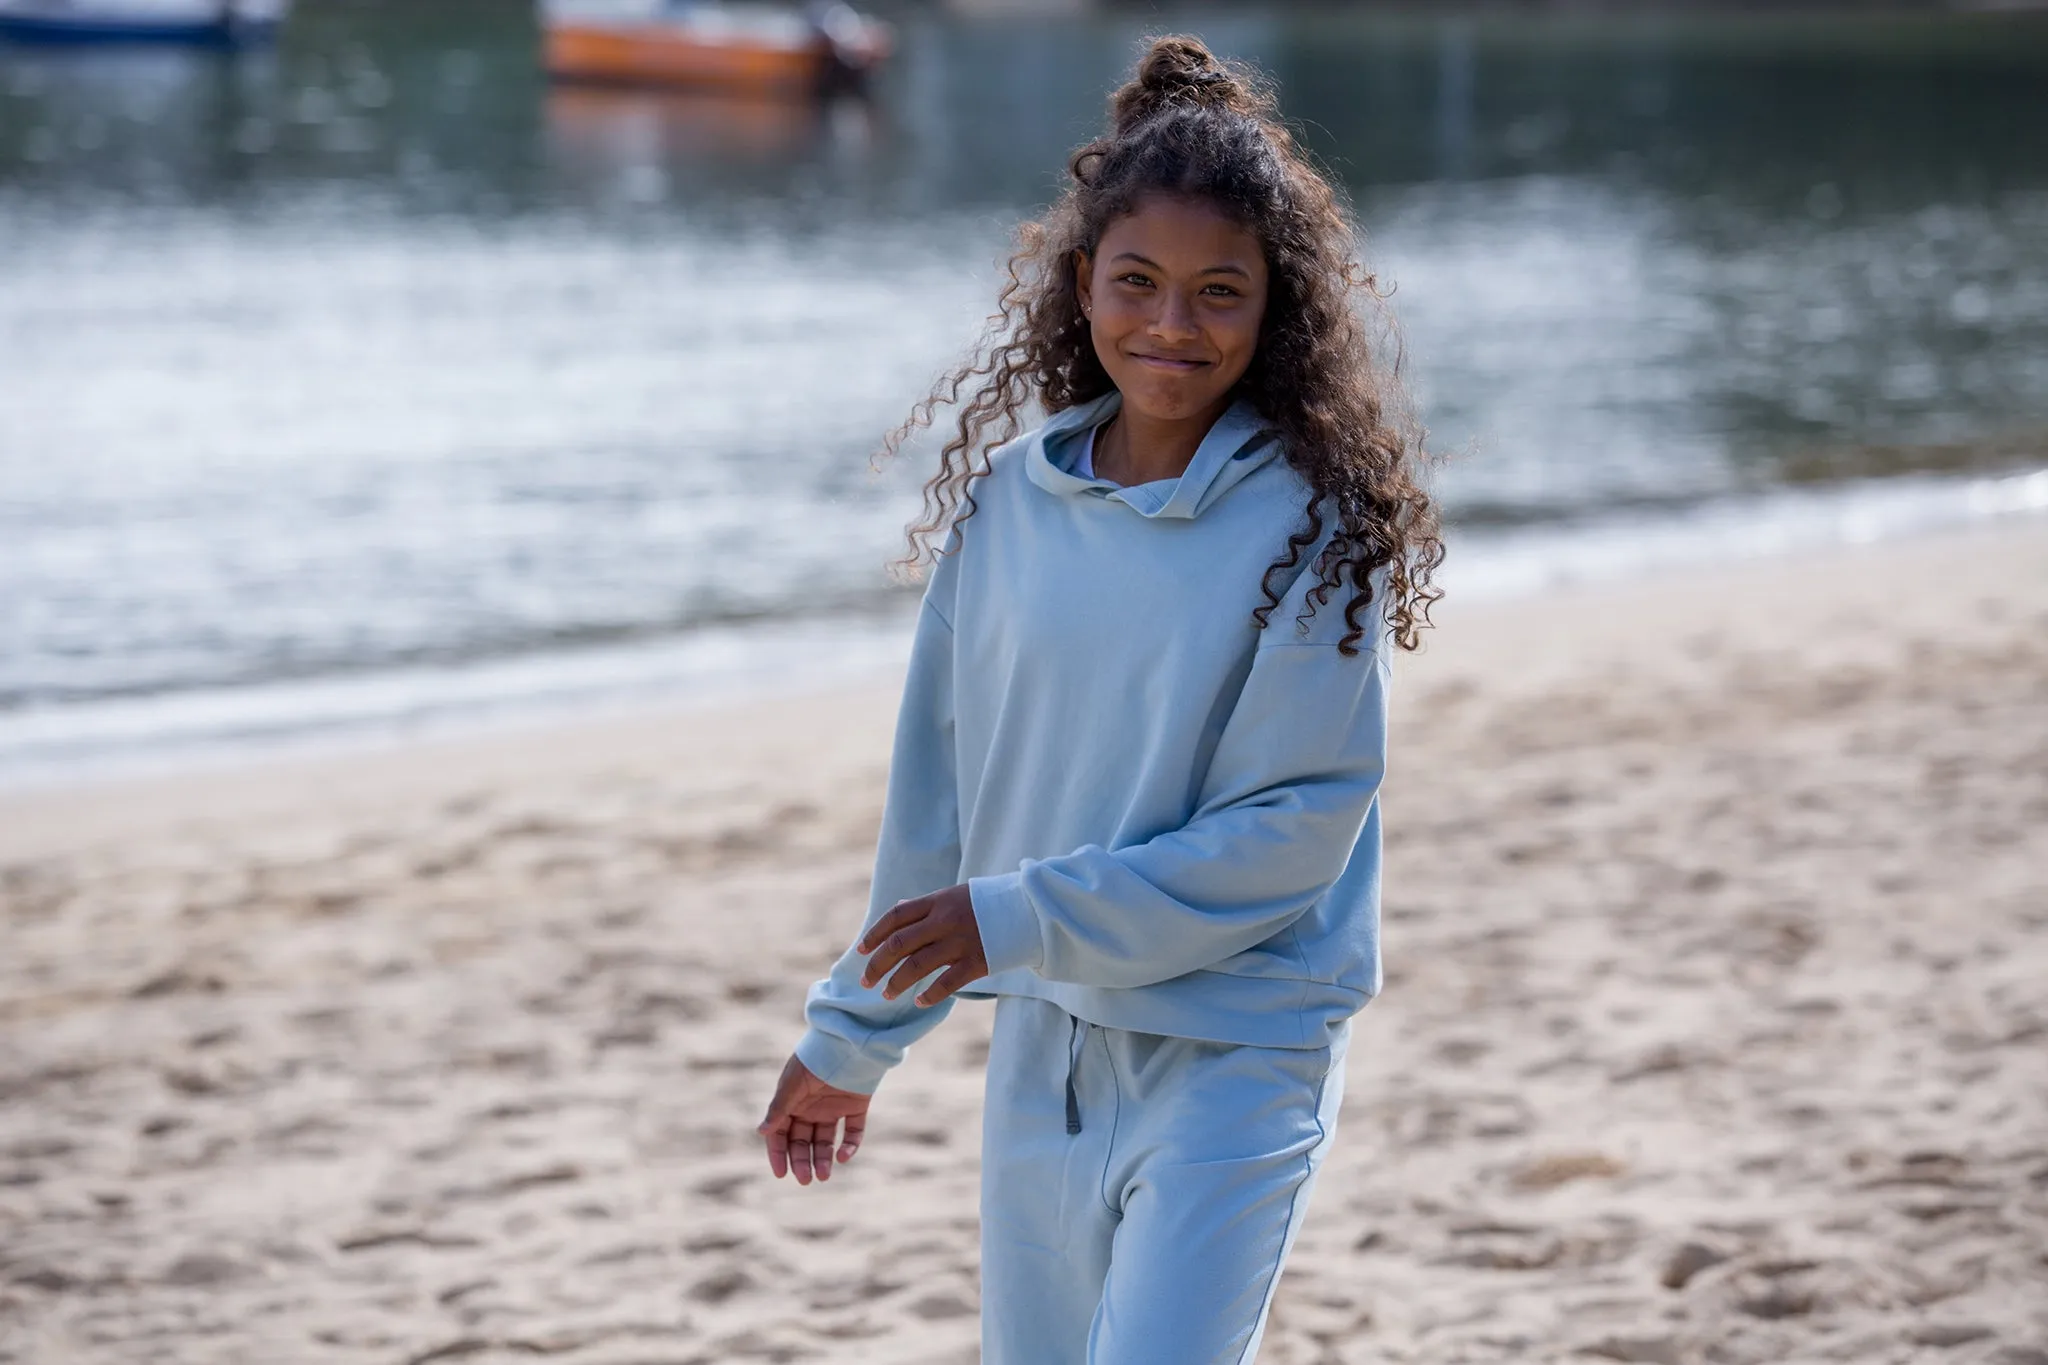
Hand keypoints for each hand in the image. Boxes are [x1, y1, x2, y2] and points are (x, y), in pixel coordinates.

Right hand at [756, 1053, 870, 1184]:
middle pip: (803, 1142)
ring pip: (826, 1141)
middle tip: (804, 1180)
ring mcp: (833, 1109)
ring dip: (824, 1159)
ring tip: (824, 1176)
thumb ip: (779, 1109)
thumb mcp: (791, 1085)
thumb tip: (761, 1131)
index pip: (780, 1134)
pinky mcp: (856, 1107)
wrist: (847, 1042)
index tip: (781, 1174)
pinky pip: (853, 1132)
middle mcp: (810, 1109)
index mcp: (791, 1103)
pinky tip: (844, 1156)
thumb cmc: (813, 1061)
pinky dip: (850, 1146)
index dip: (778, 1154)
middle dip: (801, 1161)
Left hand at [857, 883, 987, 1007]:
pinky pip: (946, 983)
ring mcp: (960, 942)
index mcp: (938, 902)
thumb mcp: (955, 895)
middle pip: (899, 944)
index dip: (874, 933)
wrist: (1029, 909)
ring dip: (897, 983)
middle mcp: (945, 921)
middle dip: (877, 964)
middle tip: (866, 981)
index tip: (860, 950)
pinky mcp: (977, 962)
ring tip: (886, 994)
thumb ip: (927, 906)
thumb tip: (900, 911)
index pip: (895, 916)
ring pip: (917, 966)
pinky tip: (919, 1002)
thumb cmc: (988, 903)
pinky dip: (929, 995)